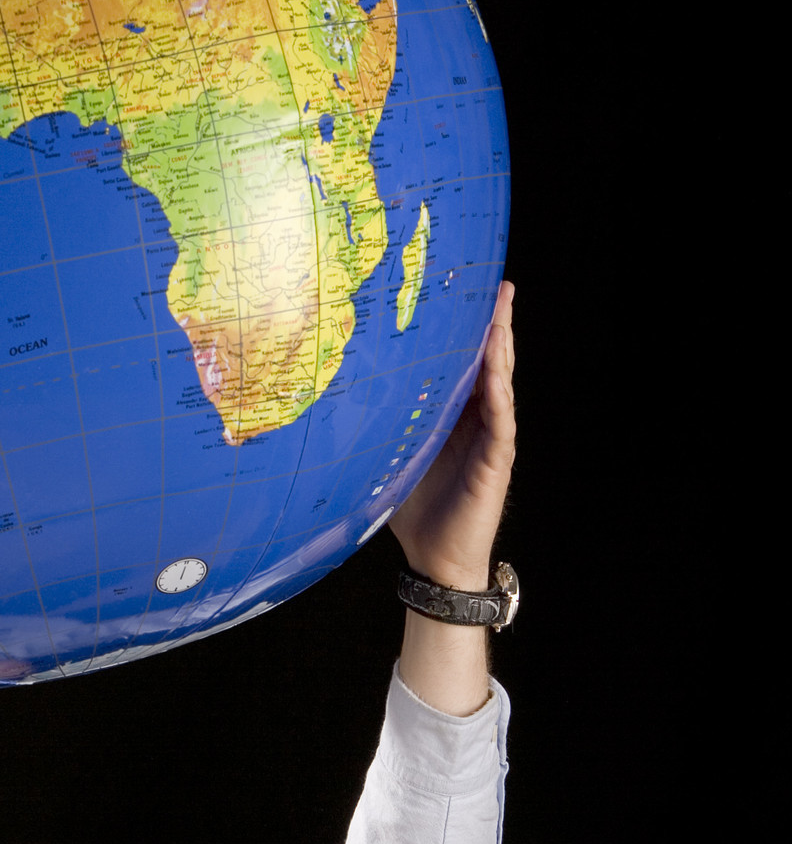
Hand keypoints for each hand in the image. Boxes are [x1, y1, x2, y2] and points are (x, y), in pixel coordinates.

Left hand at [390, 282, 515, 590]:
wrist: (434, 559)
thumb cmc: (414, 508)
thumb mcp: (393, 453)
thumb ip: (383, 423)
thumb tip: (340, 393)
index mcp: (454, 417)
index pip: (464, 363)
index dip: (467, 329)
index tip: (466, 291)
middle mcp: (477, 422)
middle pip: (489, 363)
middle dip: (495, 324)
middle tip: (500, 284)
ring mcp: (490, 440)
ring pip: (500, 384)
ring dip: (503, 348)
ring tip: (504, 313)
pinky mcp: (495, 463)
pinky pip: (500, 422)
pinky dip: (498, 393)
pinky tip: (495, 369)